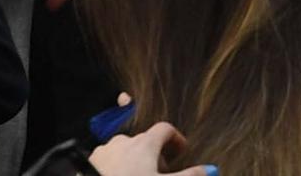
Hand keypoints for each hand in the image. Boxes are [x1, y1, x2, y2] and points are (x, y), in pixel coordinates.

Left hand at [89, 123, 212, 175]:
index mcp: (144, 143)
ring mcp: (104, 152)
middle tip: (161, 173)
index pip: (165, 129)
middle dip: (155, 156)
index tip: (181, 152)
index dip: (176, 139)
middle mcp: (123, 141)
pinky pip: (107, 161)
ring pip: (125, 152)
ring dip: (135, 162)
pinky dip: (116, 168)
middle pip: (145, 141)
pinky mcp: (89, 163)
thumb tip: (211, 170)